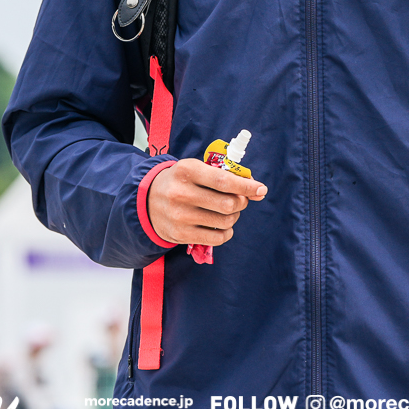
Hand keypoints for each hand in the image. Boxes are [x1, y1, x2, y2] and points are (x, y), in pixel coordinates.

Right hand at [147, 159, 265, 247]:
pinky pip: (216, 238)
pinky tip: (222, 226)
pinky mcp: (179, 234)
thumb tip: (256, 190)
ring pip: (224, 221)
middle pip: (228, 203)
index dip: (246, 186)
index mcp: (187, 170)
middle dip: (241, 202)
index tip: (261, 189)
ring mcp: (179, 216)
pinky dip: (226, 233)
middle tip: (239, 200)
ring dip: (234, 217)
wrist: (147, 200)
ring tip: (228, 212)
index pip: (224, 181)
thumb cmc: (180, 181)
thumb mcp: (196, 170)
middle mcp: (181, 193)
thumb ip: (224, 177)